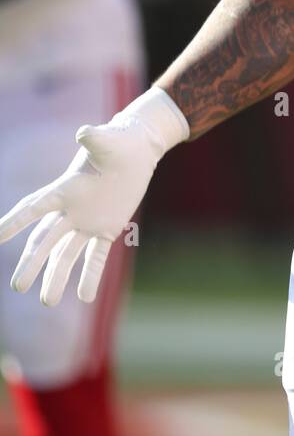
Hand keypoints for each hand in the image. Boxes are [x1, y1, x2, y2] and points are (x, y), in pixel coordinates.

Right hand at [0, 87, 187, 306]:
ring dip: (56, 277)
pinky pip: (96, 256)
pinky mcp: (107, 228)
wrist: (136, 150)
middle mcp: (72, 209)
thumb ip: (94, 139)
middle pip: (46, 240)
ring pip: (67, 254)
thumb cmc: (119, 142)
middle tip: (18, 286)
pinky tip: (85, 297)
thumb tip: (84, 133)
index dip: (15, 221)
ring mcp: (88, 221)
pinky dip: (91, 275)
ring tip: (47, 302)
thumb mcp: (108, 141)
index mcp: (65, 188)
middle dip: (32, 263)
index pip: (34, 208)